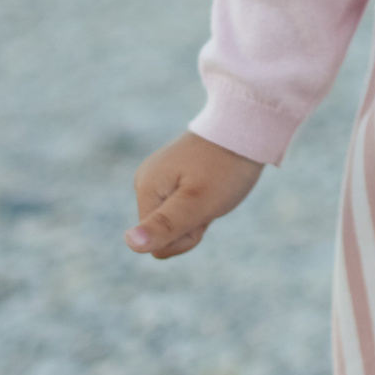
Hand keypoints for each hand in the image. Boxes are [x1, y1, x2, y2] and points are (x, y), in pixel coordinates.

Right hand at [127, 130, 262, 259]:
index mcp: (145, 189)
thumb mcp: (197, 202)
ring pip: (174, 223)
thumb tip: (129, 242)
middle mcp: (145, 182)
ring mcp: (158, 179)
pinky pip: (181, 208)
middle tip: (212, 198)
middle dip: (192, 225)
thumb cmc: (225, 167)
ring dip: (198, 215)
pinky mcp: (171, 176)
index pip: (158, 246)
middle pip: (164, 235)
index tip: (205, 208)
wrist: (246, 128)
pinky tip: (210, 185)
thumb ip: (164, 225)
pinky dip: (199, 204)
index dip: (187, 236)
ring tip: (212, 190)